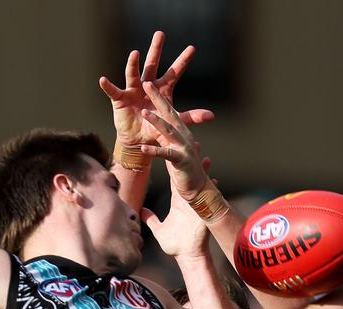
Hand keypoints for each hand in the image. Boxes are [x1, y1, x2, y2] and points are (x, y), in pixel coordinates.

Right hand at [99, 31, 213, 146]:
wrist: (139, 141)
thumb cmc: (156, 128)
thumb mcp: (174, 122)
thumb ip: (191, 117)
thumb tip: (211, 116)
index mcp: (162, 90)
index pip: (174, 72)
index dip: (183, 61)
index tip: (193, 48)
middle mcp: (147, 85)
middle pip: (153, 64)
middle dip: (156, 49)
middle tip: (160, 34)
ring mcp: (133, 89)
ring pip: (133, 73)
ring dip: (133, 64)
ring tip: (135, 54)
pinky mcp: (121, 98)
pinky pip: (113, 90)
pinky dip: (108, 86)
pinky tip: (103, 80)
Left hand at [139, 82, 209, 199]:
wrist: (199, 190)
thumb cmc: (187, 173)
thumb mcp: (176, 154)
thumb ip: (170, 144)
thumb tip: (172, 139)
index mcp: (181, 133)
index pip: (169, 111)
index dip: (158, 97)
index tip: (148, 83)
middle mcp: (184, 136)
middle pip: (169, 114)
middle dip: (157, 98)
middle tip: (146, 84)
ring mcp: (183, 147)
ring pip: (168, 131)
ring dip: (156, 121)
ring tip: (144, 112)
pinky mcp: (181, 160)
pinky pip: (166, 154)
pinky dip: (154, 151)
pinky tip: (143, 148)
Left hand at [143, 158, 211, 258]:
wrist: (189, 257)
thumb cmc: (176, 246)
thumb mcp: (159, 230)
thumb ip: (150, 219)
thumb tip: (140, 211)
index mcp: (178, 202)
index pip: (175, 179)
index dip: (174, 164)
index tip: (172, 150)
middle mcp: (188, 201)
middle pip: (188, 176)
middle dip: (190, 161)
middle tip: (191, 145)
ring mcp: (196, 207)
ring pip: (199, 184)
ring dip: (202, 171)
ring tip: (204, 156)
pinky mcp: (202, 214)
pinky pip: (207, 199)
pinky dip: (210, 189)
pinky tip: (214, 178)